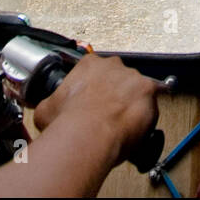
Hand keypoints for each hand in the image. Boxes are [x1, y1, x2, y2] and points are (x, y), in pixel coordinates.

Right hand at [33, 53, 167, 165]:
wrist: (88, 134)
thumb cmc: (70, 122)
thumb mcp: (46, 109)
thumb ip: (51, 103)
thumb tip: (46, 109)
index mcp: (89, 64)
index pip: (95, 69)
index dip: (95, 87)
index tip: (93, 98)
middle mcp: (113, 66)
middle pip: (118, 77)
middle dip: (115, 93)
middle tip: (107, 112)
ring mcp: (133, 77)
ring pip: (136, 89)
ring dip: (131, 103)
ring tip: (122, 123)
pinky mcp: (149, 91)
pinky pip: (152, 102)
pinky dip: (146, 114)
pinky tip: (137, 126)